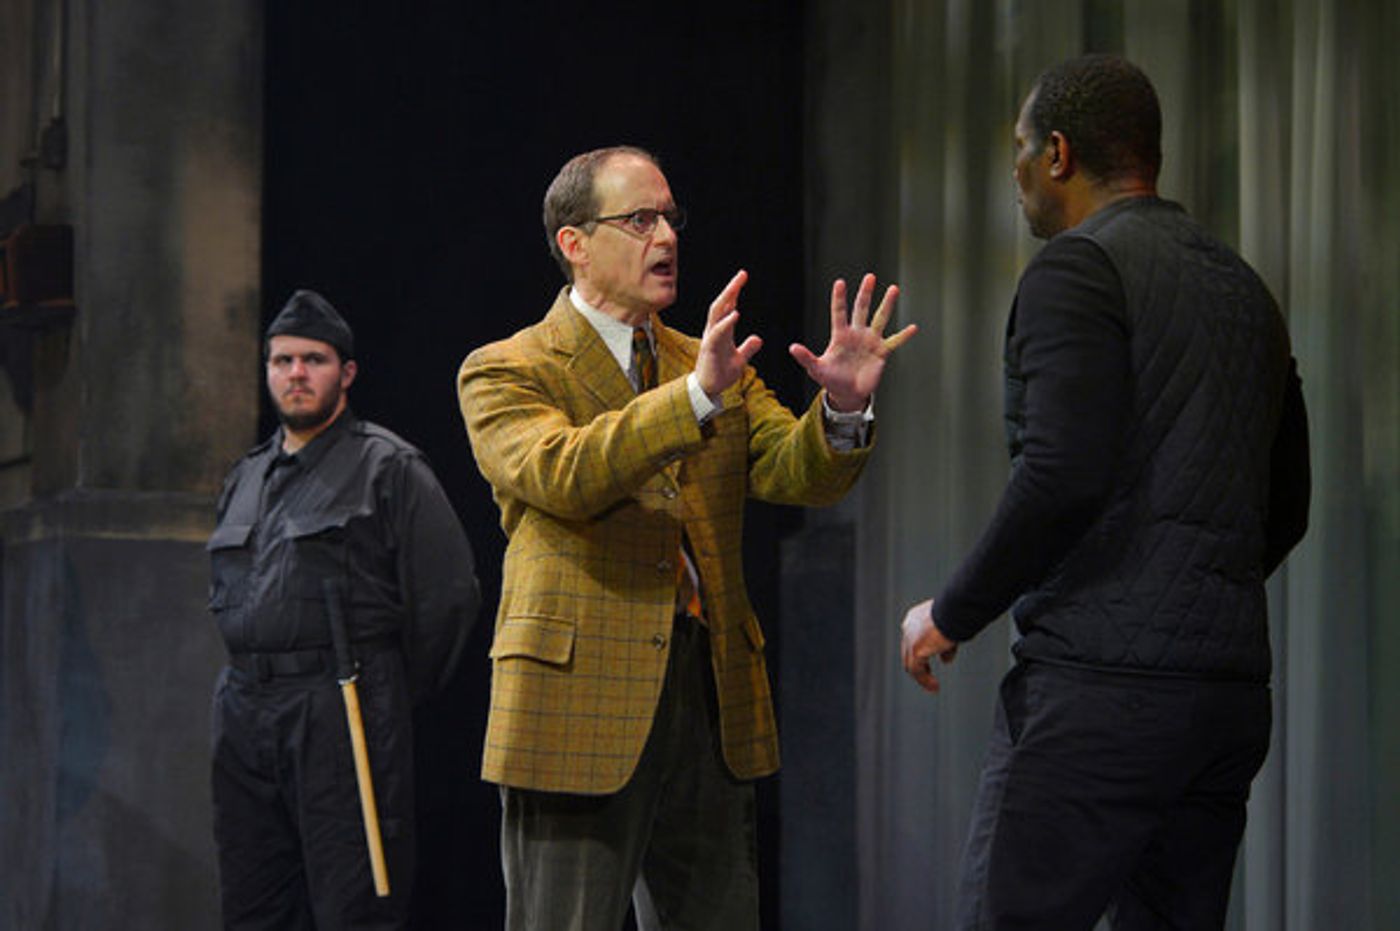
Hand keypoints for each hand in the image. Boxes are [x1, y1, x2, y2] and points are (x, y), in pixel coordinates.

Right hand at [695, 270, 762, 395]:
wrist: (708, 390)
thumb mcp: (740, 360)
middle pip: (721, 304)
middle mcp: (714, 331)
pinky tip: (735, 314)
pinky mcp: (710, 349)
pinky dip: (726, 323)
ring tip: (736, 287)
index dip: (734, 292)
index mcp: (722, 331)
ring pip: (716, 314)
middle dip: (731, 288)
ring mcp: (711, 339)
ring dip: (726, 299)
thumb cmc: (720, 374)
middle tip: (742, 274)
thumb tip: (758, 339)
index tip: (743, 277)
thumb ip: (748, 348)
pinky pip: (718, 333)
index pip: (727, 306)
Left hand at [789, 273, 916, 411]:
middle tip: (870, 277)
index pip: (839, 312)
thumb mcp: (816, 369)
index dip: (839, 298)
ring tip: (894, 288)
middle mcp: (857, 334)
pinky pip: (894, 342)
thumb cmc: (830, 379)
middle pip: (862, 309)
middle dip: (865, 293)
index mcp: (840, 335)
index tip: (839, 282)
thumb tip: (792, 347)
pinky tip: (913, 327)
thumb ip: (806, 358)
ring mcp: (870, 341)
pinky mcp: (881, 353)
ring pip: (880, 319)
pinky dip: (903, 336)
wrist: (847, 393)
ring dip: (887, 304)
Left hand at [901, 598, 957, 692]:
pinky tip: (935, 687)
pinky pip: (916, 670)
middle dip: (921, 665)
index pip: (915, 638)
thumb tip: (946, 660)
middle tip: (929, 676)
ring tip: (932, 686)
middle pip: (910, 652)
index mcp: (915, 617)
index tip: (933, 660)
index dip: (924, 651)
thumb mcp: (950, 630)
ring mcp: (910, 638)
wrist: (955, 611)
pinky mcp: (915, 649)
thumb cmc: (956, 615)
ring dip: (922, 676)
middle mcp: (909, 627)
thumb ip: (945, 645)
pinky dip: (925, 681)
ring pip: (911, 663)